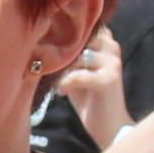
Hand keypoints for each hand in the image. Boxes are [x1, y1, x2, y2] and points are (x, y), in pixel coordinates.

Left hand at [52, 26, 128, 144]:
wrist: (108, 126)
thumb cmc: (88, 97)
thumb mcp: (76, 70)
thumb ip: (68, 54)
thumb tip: (40, 40)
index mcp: (106, 41)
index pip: (80, 26)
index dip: (60, 34)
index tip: (43, 45)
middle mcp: (112, 47)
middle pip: (77, 39)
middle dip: (58, 52)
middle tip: (43, 65)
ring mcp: (113, 62)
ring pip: (76, 57)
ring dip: (60, 70)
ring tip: (54, 82)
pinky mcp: (109, 79)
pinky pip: (78, 75)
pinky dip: (65, 84)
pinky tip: (62, 93)